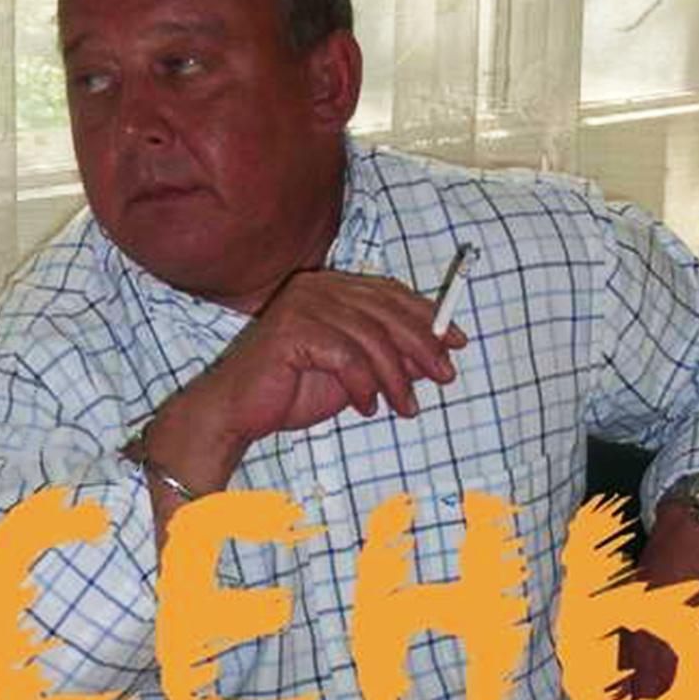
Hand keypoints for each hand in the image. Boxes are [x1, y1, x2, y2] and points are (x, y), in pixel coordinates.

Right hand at [140, 269, 467, 514]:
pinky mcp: (292, 330)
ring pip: (371, 337)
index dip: (427, 315)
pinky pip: (346, 357)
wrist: (240, 412)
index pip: (389, 292)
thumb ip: (390, 357)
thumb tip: (438, 353)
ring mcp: (302, 305)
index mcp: (330, 287)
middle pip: (386, 310)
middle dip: (423, 345)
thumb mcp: (355, 373)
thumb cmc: (292, 390)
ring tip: (405, 408)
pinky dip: (363, 386)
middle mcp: (316, 287)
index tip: (458, 342)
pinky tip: (366, 407)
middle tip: (445, 377)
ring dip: (396, 378)